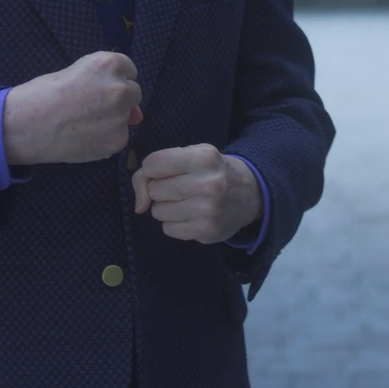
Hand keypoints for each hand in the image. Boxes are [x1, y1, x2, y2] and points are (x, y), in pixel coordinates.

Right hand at [2, 51, 142, 164]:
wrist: (26, 125)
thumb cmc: (44, 94)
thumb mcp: (76, 74)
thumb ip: (106, 84)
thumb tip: (136, 114)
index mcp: (109, 64)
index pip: (129, 70)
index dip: (112, 80)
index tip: (96, 88)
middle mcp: (121, 88)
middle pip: (133, 93)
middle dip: (118, 100)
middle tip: (91, 107)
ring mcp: (121, 116)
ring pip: (127, 118)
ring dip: (112, 120)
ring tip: (83, 124)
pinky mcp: (117, 140)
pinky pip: (118, 138)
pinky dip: (105, 140)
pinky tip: (83, 138)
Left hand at [131, 144, 260, 243]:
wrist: (249, 194)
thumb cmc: (213, 171)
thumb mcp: (191, 155)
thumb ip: (156, 167)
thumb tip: (139, 205)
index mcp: (204, 157)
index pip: (152, 164)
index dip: (152, 169)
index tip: (166, 171)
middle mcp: (207, 184)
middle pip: (154, 190)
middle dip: (161, 189)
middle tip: (181, 187)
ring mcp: (207, 210)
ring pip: (158, 211)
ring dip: (167, 207)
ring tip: (187, 201)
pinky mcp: (206, 232)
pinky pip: (168, 229)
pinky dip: (175, 223)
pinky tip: (192, 215)